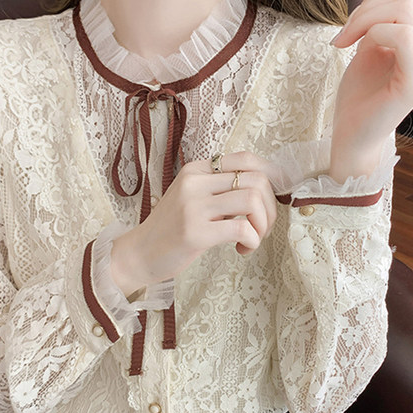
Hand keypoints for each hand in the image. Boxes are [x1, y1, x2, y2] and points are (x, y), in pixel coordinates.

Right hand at [110, 152, 277, 296]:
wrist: (138, 254)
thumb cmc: (171, 229)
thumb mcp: (193, 198)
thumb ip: (220, 190)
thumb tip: (264, 189)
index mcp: (196, 170)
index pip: (246, 159)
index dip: (270, 177)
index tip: (273, 197)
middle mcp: (194, 182)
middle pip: (256, 179)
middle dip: (270, 207)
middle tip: (261, 227)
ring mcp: (193, 207)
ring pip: (252, 200)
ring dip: (263, 224)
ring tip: (252, 238)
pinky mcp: (195, 232)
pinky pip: (242, 228)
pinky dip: (252, 240)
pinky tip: (242, 249)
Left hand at [330, 0, 412, 181]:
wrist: (351, 135)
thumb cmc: (359, 96)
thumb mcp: (369, 43)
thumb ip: (384, 12)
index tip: (351, 23)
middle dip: (370, 5)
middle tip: (344, 32)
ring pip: (408, 10)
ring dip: (366, 18)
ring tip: (345, 40)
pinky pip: (403, 35)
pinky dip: (374, 32)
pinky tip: (356, 49)